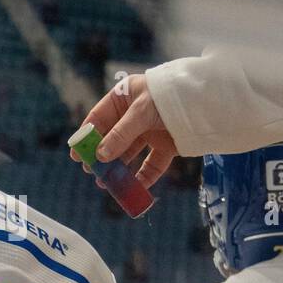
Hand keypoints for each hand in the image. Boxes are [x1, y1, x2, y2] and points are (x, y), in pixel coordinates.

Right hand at [69, 74, 177, 188]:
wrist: (206, 100)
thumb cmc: (169, 95)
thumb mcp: (140, 112)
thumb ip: (121, 134)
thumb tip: (101, 156)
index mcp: (125, 98)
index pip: (99, 118)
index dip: (87, 136)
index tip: (76, 153)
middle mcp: (135, 115)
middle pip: (112, 139)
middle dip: (100, 156)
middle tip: (89, 171)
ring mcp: (150, 131)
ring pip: (130, 154)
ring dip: (118, 169)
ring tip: (105, 183)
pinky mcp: (166, 145)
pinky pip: (152, 164)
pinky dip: (143, 177)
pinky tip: (133, 187)